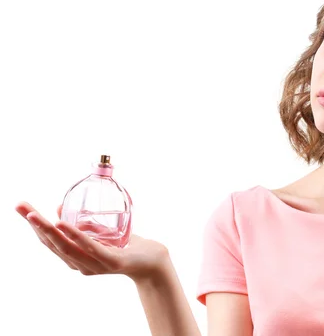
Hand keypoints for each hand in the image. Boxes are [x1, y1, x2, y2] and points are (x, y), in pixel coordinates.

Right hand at [15, 201, 169, 281]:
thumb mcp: (101, 232)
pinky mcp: (110, 261)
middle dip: (35, 224)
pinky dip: (74, 235)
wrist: (154, 261)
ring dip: (49, 230)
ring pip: (67, 247)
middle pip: (53, 244)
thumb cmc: (127, 246)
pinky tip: (63, 225)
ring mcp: (95, 265)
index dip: (34, 225)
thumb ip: (83, 224)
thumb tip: (59, 208)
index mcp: (76, 259)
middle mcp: (81, 265)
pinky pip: (90, 247)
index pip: (49, 242)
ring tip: (36, 215)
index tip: (22, 208)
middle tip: (21, 207)